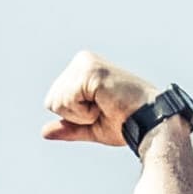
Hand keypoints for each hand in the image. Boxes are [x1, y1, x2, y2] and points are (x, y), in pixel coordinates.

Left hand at [39, 51, 163, 145]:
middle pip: (51, 101)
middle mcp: (81, 61)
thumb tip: (43, 132)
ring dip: (80, 114)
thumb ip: (68, 127)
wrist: (149, 123)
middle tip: (103, 109)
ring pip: (57, 101)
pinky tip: (104, 103)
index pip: (54, 101)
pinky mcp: (89, 69)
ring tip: (105, 105)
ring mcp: (85, 62)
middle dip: (75, 115)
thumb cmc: (126, 123)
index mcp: (81, 70)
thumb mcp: (91, 127)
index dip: (74, 117)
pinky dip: (83, 112)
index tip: (101, 111)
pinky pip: (67, 100)